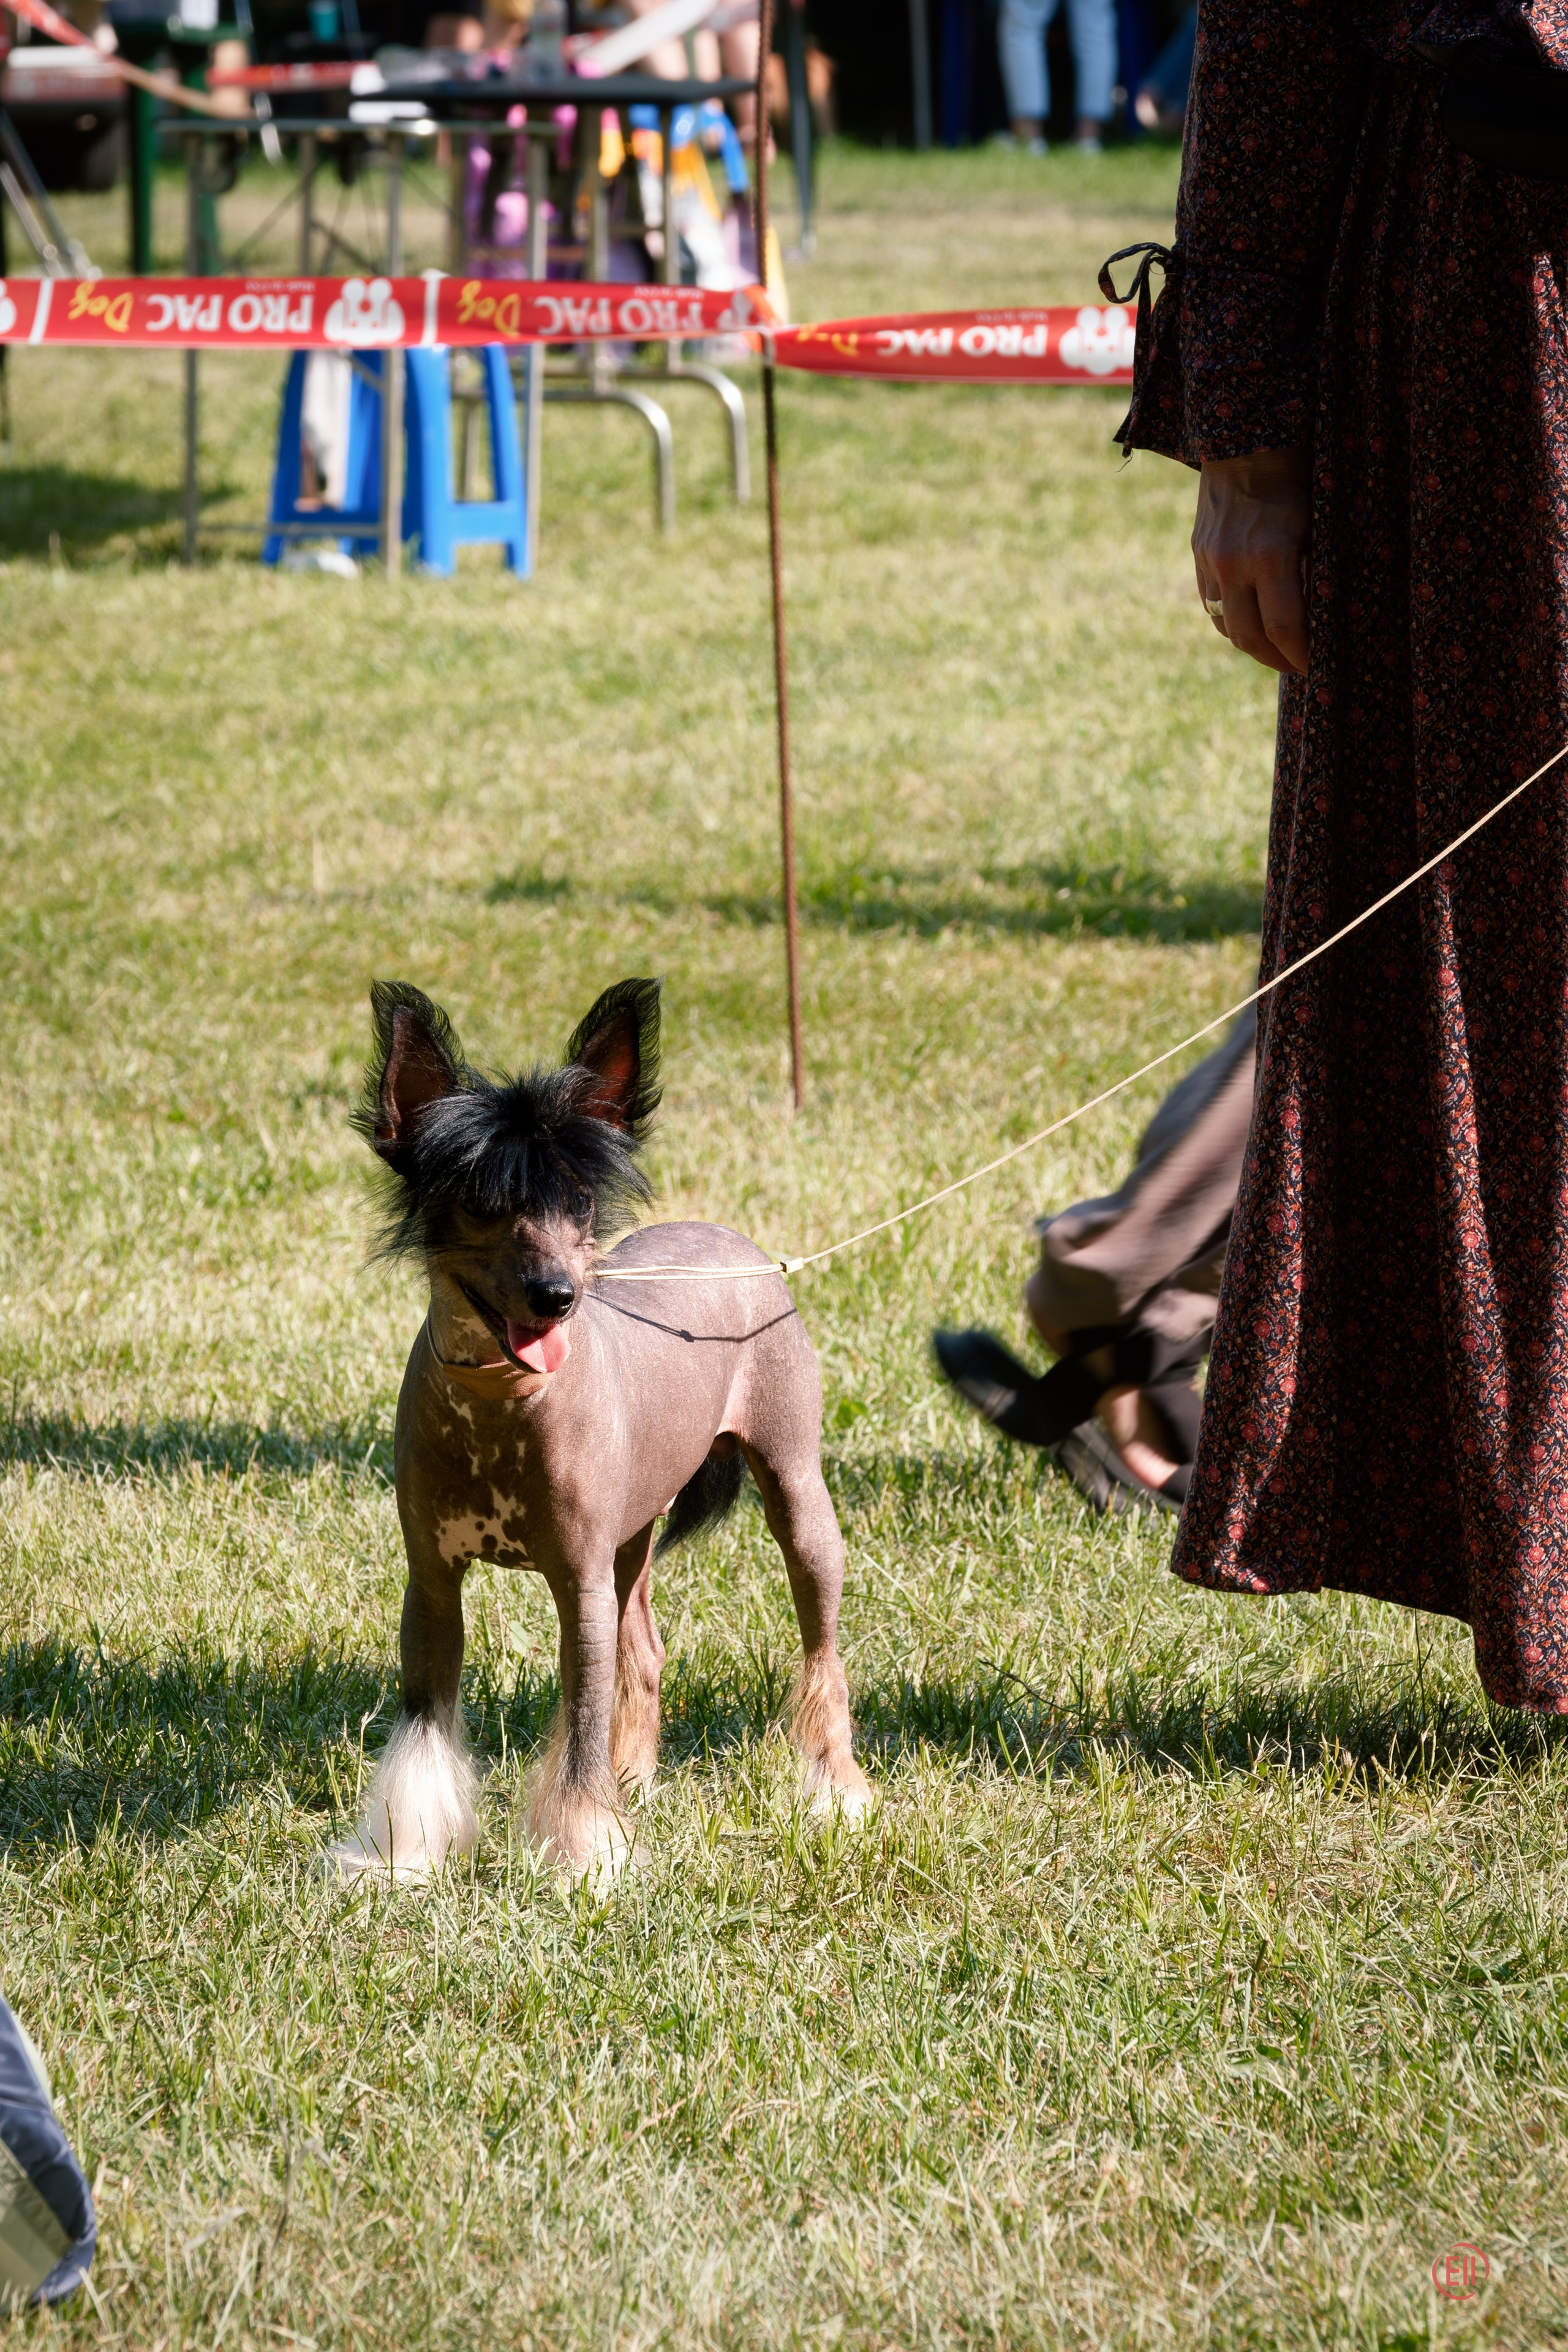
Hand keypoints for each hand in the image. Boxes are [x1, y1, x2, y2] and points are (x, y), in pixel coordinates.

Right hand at [1192, 445, 1311, 676]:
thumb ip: (1314, 573)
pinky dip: (1231, 623)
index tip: (1314, 666)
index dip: (1300, 654)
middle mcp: (1234, 564)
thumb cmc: (1297, 479)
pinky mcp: (1198, 556)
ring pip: (1227, 626)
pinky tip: (1251, 625)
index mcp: (1271, 554)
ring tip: (1275, 651)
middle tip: (1297, 667)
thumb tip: (1323, 620)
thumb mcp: (1316, 525)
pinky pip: (1211, 606)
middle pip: (1250, 637)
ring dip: (1251, 646)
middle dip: (1276, 659)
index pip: (1284, 628)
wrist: (1246, 442)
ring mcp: (1211, 562)